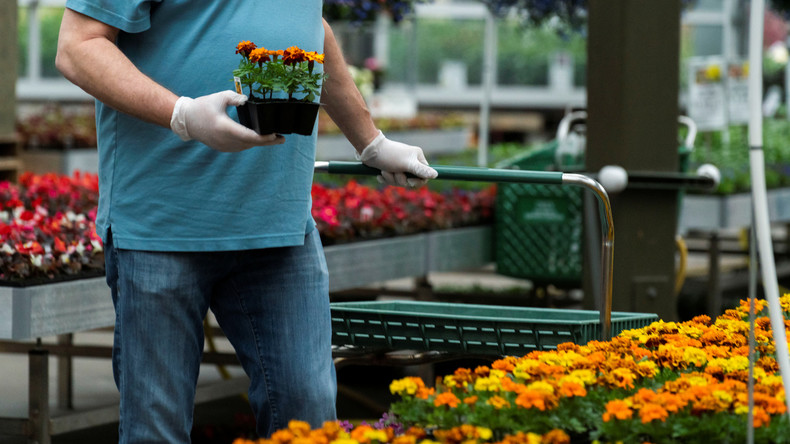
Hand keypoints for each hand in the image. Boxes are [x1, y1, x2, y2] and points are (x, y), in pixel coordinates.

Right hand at [170, 91, 284, 151]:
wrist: (187, 121)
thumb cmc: (203, 107)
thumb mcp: (219, 97)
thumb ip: (235, 97)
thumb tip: (248, 99)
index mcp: (225, 128)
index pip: (249, 136)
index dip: (264, 137)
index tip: (276, 135)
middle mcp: (226, 141)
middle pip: (251, 143)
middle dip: (267, 141)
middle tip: (282, 139)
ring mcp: (224, 146)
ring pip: (247, 146)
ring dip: (259, 143)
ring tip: (274, 139)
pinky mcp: (223, 148)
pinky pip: (241, 147)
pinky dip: (250, 143)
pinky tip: (259, 139)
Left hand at [358, 131, 437, 186]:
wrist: (369, 151)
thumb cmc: (389, 155)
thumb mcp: (406, 164)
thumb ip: (421, 170)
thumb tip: (436, 175)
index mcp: (417, 158)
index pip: (424, 176)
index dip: (417, 182)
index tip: (409, 181)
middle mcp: (410, 161)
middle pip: (411, 181)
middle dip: (400, 179)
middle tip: (393, 172)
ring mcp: (400, 165)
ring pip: (400, 181)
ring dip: (391, 179)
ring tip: (384, 171)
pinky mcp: (390, 168)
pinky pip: (391, 180)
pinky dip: (385, 178)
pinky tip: (380, 173)